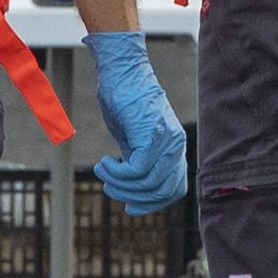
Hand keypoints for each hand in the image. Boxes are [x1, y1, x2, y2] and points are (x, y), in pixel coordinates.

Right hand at [87, 30, 187, 211]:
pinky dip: (116, 173)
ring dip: (119, 184)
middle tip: (109, 188)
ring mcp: (165, 140)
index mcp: (174, 147)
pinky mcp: (150, 134)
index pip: (174, 190)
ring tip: (102, 172)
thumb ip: (138, 157)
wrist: (121, 70)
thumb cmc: (124, 99)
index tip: (129, 207)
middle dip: (133, 198)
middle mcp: (175, 146)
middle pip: (162, 192)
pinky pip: (136, 170)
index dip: (152, 204)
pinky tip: (103, 164)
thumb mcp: (133, 136)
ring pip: (147, 183)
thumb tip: (131, 182)